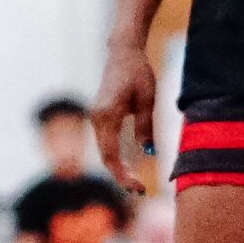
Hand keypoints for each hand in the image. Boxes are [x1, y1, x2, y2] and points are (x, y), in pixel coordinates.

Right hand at [89, 42, 160, 190]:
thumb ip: (145, 127)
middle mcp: (96, 117)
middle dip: (120, 175)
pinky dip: (114, 156)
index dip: (122, 174)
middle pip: (104, 156)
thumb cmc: (137, 72)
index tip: (139, 187)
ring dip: (116, 167)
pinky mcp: (99, 115)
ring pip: (103, 150)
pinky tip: (126, 166)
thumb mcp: (147, 100)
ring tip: (135, 182)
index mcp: (106, 114)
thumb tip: (148, 153)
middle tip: (140, 190)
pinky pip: (104, 141)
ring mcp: (95, 116)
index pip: (110, 154)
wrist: (123, 52)